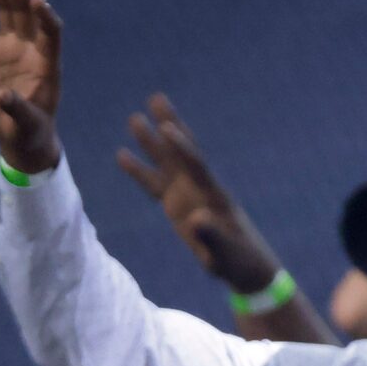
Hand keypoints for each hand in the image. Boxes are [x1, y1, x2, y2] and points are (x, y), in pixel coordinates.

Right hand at [0, 0, 62, 173]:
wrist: (18, 134)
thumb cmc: (30, 131)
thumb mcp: (27, 124)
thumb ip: (18, 109)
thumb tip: (3, 96)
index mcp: (47, 64)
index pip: (51, 33)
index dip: (45, 17)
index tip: (38, 1)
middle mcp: (30, 48)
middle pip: (25, 11)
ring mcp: (10, 46)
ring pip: (5, 9)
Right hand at [118, 95, 286, 295]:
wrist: (245, 267)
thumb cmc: (240, 261)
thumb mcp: (228, 254)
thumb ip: (213, 237)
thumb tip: (196, 219)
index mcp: (215, 196)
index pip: (196, 165)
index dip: (182, 147)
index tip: (166, 127)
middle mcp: (200, 189)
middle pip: (182, 152)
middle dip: (170, 126)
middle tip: (156, 98)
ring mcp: (188, 195)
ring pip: (166, 163)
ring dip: (151, 142)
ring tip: (135, 118)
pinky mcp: (176, 205)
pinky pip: (154, 184)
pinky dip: (138, 170)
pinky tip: (121, 155)